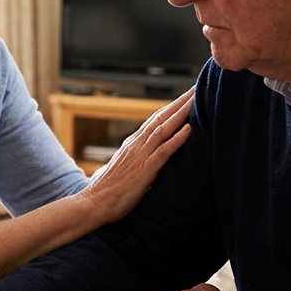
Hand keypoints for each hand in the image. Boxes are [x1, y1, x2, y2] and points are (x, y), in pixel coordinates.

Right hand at [79, 89, 193, 222]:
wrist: (94, 203)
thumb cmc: (107, 192)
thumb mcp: (122, 171)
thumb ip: (132, 163)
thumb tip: (137, 163)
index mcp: (132, 145)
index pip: (154, 120)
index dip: (170, 108)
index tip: (185, 97)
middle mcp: (136, 145)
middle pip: (161, 117)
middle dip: (180, 102)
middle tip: (196, 87)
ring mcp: (140, 155)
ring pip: (164, 128)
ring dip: (181, 113)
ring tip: (196, 99)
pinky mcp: (145, 169)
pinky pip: (164, 150)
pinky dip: (177, 138)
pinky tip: (189, 129)